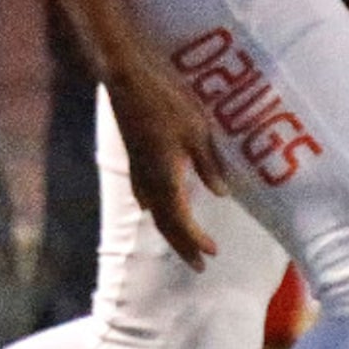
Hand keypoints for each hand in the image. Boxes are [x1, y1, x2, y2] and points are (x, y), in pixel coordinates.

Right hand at [109, 62, 227, 270]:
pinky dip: (153, 210)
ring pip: (153, 212)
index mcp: (167, 179)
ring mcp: (137, 171)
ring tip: (181, 242)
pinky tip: (153, 208)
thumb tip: (222, 194)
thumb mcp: (197, 132)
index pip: (182, 221)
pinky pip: (142, 195)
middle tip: (198, 265)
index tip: (212, 254)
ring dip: (169, 231)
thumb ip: (209, 165)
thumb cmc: (167, 104)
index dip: (196, 240)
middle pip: (165, 224)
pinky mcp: (132, 159)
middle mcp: (149, 182)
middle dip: (182, 246)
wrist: (126, 83)